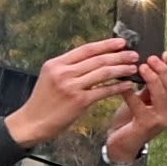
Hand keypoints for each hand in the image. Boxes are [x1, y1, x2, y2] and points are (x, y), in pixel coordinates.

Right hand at [8, 36, 150, 149]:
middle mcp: (63, 72)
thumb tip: (93, 58)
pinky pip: (103, 91)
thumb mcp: (50, 77)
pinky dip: (118, 87)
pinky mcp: (78, 102)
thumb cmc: (43, 101)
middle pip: (97, 60)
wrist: (32, 122)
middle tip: (134, 55)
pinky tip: (127, 85)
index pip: (86, 49)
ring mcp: (71, 87)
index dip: (106, 45)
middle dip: (119, 56)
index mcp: (56, 64)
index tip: (121, 42)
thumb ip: (68, 67)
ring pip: (103, 73)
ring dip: (121, 69)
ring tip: (134, 68)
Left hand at [98, 52, 166, 165]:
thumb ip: (150, 84)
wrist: (123, 143)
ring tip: (141, 67)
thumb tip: (150, 61)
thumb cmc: (133, 118)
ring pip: (161, 93)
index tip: (164, 53)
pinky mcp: (148, 124)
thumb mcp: (145, 98)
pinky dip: (130, 93)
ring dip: (151, 78)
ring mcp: (163, 120)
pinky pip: (139, 104)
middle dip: (161, 69)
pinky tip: (124, 85)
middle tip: (150, 58)